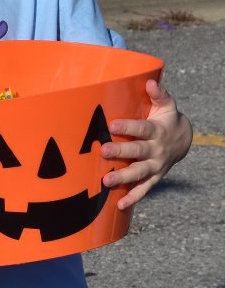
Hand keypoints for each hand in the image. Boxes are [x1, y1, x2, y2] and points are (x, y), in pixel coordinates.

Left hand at [101, 79, 192, 209]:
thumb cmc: (166, 119)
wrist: (183, 140)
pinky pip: (144, 189)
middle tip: (104, 152)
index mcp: (156, 131)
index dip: (128, 127)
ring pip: (139, 173)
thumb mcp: (166, 105)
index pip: (141, 129)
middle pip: (137, 152)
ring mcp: (155, 165)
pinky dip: (133, 197)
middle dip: (121, 152)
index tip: (112, 125)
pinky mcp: (154, 177)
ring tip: (106, 181)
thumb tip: (150, 82)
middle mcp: (155, 150)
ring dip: (123, 178)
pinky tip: (119, 205)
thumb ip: (159, 94)